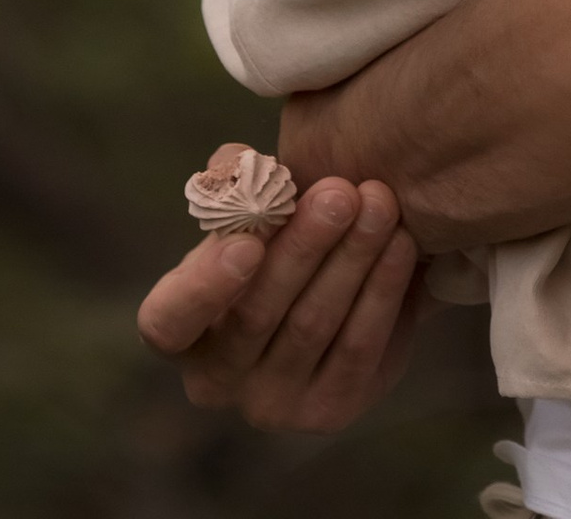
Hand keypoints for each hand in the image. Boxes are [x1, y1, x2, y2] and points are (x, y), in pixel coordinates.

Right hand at [136, 172, 424, 427]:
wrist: (328, 287)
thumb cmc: (269, 240)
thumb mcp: (245, 211)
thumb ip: (235, 183)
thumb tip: (239, 160)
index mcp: (178, 328)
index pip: (169, 321)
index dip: (203, 287)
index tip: (247, 241)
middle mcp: (216, 380)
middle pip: (256, 316)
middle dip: (303, 248)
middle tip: (340, 193)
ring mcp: (271, 404)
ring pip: (312, 327)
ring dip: (351, 260)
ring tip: (380, 204)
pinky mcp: (327, 411)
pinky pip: (357, 351)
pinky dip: (381, 293)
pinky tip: (400, 245)